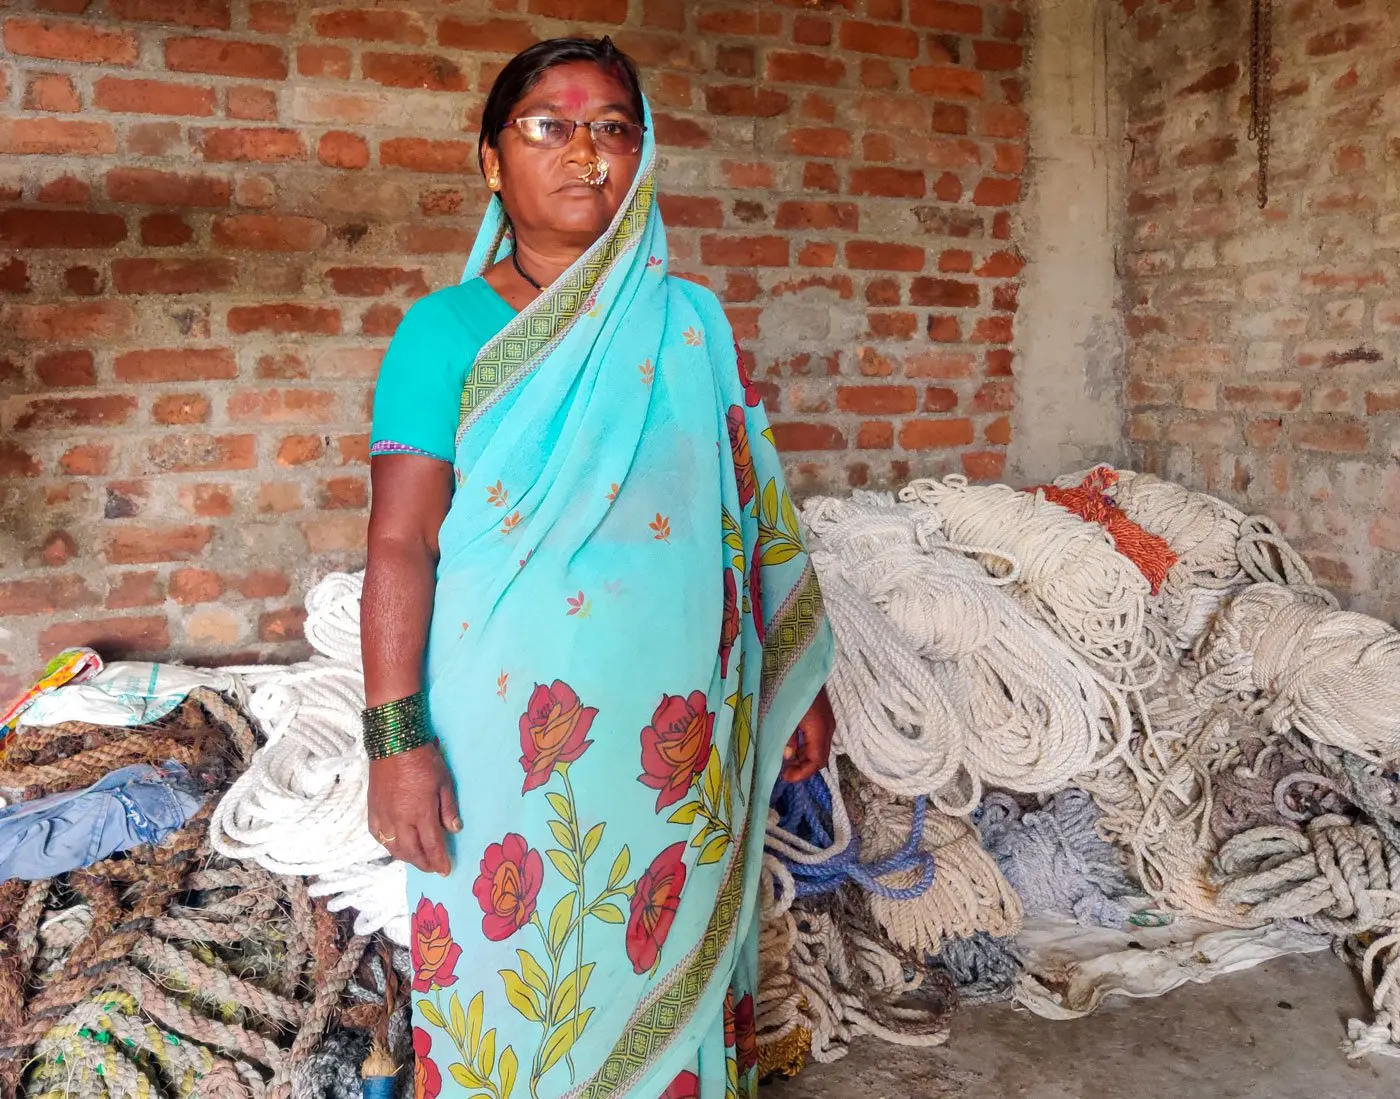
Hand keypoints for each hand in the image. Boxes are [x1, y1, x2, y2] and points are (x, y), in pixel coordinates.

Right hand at [366, 743, 460, 875]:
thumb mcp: (444, 782)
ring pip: (393, 847)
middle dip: (424, 863)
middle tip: (433, 868)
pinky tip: (395, 845)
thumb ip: (449, 808)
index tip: (445, 871)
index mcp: (421, 813)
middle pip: (412, 851)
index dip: (439, 861)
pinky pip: (378, 835)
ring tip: (418, 859)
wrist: (393, 743)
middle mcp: (400, 820)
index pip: (432, 845)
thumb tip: (454, 830)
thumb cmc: (424, 760)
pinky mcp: (372, 809)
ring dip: (407, 857)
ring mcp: (383, 816)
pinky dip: (387, 845)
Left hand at [782, 686, 834, 782]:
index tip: (785, 777)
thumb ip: (787, 738)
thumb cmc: (790, 689)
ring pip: (819, 749)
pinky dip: (806, 748)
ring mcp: (827, 722)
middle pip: (820, 758)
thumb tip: (787, 757)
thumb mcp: (784, 715)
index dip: (802, 773)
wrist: (801, 665)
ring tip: (786, 762)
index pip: (816, 761)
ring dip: (804, 759)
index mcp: (819, 729)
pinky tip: (793, 747)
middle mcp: (828, 728)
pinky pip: (817, 739)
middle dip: (803, 768)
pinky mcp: (823, 717)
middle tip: (784, 772)